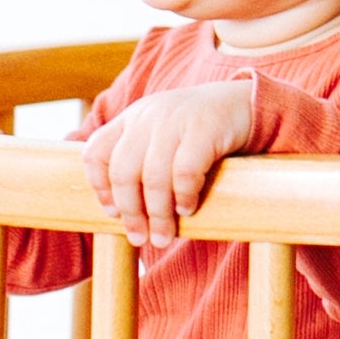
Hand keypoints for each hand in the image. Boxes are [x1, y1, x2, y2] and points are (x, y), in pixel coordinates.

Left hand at [82, 82, 254, 248]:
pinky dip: (184, 196)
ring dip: (158, 214)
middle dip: (130, 211)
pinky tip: (188, 208)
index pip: (96, 152)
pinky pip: (185, 172)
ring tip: (164, 236)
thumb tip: (116, 210)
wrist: (243, 101)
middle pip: (123, 171)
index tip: (113, 213)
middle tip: (140, 237)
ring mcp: (176, 119)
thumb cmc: (197, 130)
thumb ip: (137, 157)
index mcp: (132, 118)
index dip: (99, 187)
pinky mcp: (205, 128)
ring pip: (153, 177)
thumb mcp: (160, 134)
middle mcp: (149, 115)